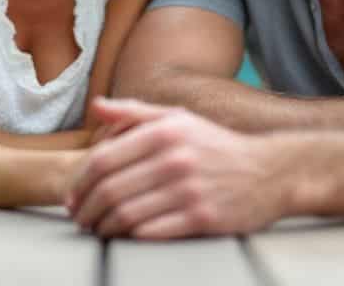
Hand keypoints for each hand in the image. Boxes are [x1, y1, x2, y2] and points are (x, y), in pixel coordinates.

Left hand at [65, 98, 285, 238]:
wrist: (270, 171)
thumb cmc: (216, 146)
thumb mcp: (178, 119)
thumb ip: (134, 112)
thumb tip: (96, 106)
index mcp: (164, 131)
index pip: (103, 160)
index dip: (80, 183)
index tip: (73, 198)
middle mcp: (175, 158)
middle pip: (110, 190)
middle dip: (86, 210)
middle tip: (80, 220)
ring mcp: (190, 189)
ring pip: (127, 215)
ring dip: (103, 228)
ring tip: (98, 231)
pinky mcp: (203, 218)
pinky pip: (152, 232)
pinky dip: (130, 237)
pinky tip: (124, 237)